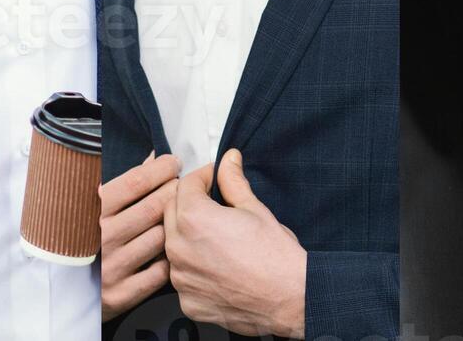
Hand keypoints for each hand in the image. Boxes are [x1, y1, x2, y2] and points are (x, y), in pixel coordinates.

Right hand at [100, 153, 177, 317]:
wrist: (70, 291)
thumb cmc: (91, 239)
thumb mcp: (97, 208)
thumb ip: (125, 184)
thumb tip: (155, 157)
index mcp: (92, 213)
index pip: (134, 182)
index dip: (160, 169)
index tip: (173, 162)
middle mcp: (101, 240)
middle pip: (155, 207)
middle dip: (175, 192)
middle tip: (182, 187)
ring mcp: (112, 268)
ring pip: (163, 237)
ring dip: (175, 227)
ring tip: (178, 220)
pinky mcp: (122, 294)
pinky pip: (163, 270)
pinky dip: (171, 259)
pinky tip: (170, 252)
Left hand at [168, 150, 304, 336]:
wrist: (290, 298)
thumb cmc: (277, 256)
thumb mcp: (256, 210)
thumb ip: (233, 182)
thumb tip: (229, 160)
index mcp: (194, 219)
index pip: (184, 185)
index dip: (202, 177)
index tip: (214, 178)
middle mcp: (179, 248)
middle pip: (171, 213)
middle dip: (190, 204)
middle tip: (216, 207)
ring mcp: (181, 278)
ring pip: (174, 246)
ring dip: (189, 237)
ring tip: (219, 240)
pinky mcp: (187, 301)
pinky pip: (183, 277)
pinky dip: (195, 270)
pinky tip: (219, 268)